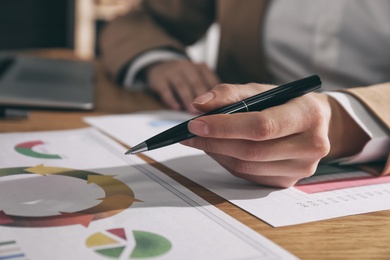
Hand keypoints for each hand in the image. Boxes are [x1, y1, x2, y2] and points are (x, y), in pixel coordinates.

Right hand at [146, 60, 219, 113]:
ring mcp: (172, 72)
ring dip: (187, 99)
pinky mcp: (159, 79)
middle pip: (196, 82)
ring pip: (181, 85)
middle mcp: (187, 67)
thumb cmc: (185, 79)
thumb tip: (216, 111)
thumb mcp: (198, 79)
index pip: (210, 80)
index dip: (215, 94)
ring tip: (192, 112)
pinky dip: (170, 99)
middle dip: (202, 97)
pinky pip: (165, 89)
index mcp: (201, 68)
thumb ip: (207, 92)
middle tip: (206, 112)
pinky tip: (176, 108)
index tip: (218, 107)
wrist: (160, 67)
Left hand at [181, 83, 369, 186]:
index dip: (225, 126)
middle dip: (214, 141)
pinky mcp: (289, 181)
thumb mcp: (262, 90)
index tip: (195, 123)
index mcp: (309, 114)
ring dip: (217, 153)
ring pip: (247, 166)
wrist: (318, 123)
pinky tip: (218, 150)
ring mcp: (302, 168)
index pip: (261, 126)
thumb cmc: (286, 102)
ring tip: (201, 139)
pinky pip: (249, 175)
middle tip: (190, 133)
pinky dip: (228, 163)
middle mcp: (312, 145)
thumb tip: (198, 105)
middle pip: (252, 150)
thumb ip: (229, 93)